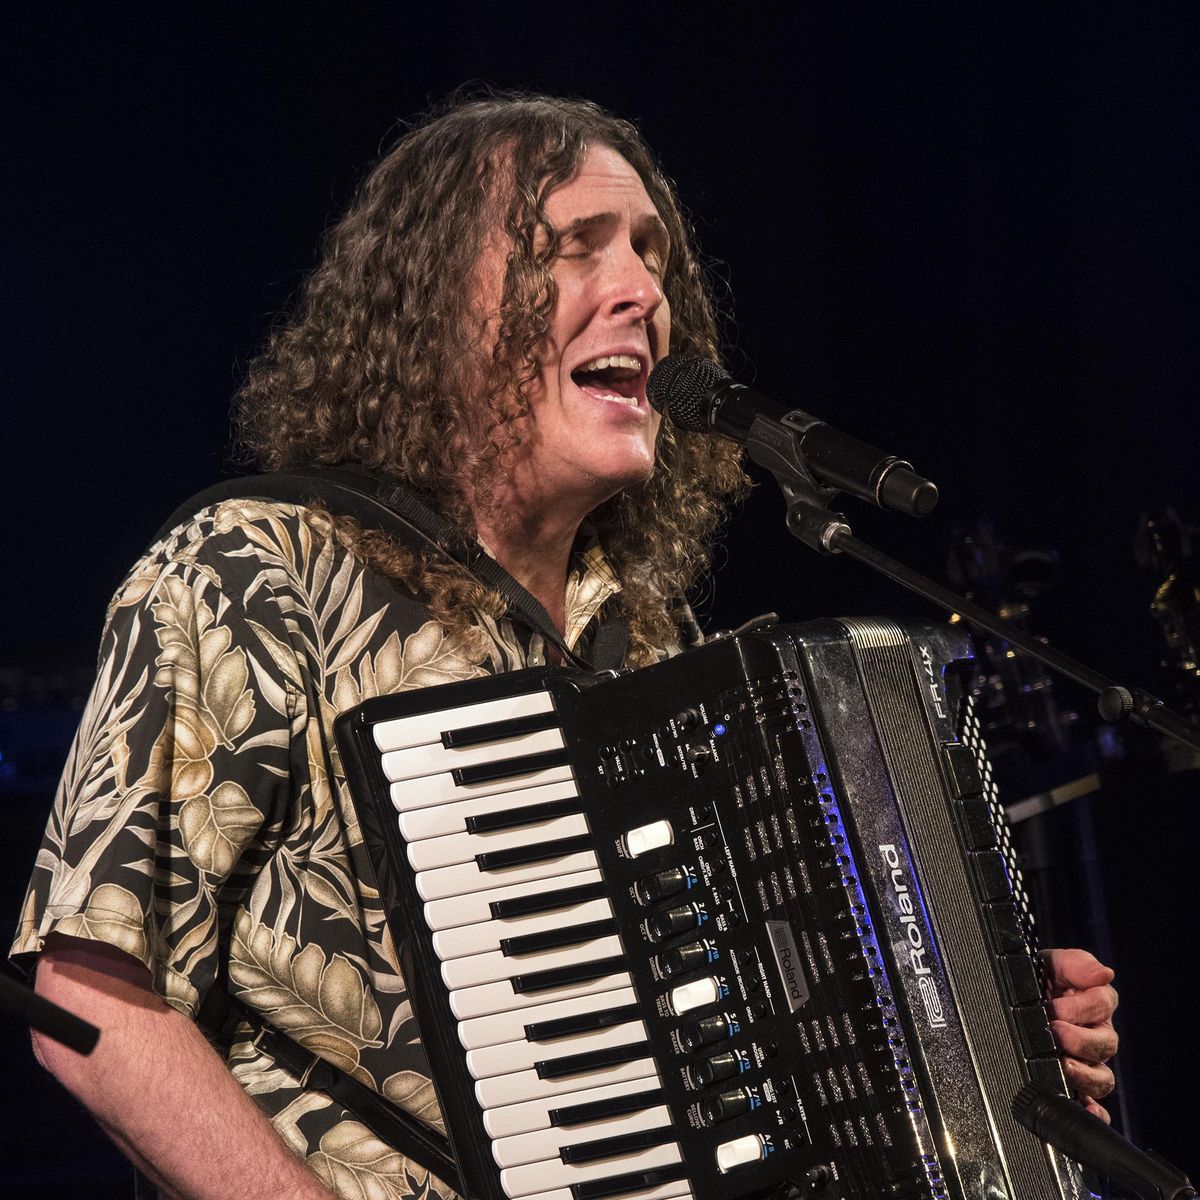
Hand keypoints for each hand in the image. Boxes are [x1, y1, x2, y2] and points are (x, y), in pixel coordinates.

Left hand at [1042, 947, 1118, 1121]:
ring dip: (1085, 1074)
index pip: (1102, 1005)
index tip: (1056, 1007)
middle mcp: (1096, 1034)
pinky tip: (1085, 1108)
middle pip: (1105, 1044)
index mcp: (1095, 1003)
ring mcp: (1088, 1062)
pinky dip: (1093, 1109)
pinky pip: (1093, 1104)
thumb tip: (1103, 973)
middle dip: (1080, 1040)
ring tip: (1063, 1066)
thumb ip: (1075, 964)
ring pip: (1102, 1077)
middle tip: (1056, 1033)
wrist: (1015, 998)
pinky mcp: (1077, 1085)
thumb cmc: (1038, 979)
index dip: (1081, 1007)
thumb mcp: (1052, 963)